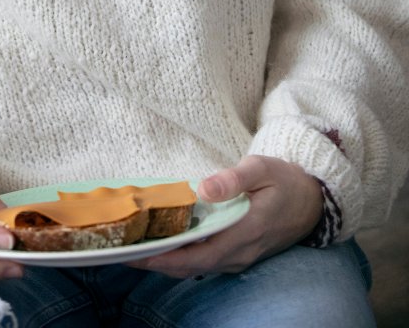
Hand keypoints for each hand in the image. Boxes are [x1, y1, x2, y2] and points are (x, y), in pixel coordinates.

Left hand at [132, 155, 322, 276]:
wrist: (315, 200)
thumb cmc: (286, 181)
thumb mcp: (262, 169)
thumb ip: (234, 179)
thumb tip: (203, 189)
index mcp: (244, 233)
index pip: (197, 257)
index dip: (164, 259)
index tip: (136, 253)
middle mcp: (239, 253)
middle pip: (190, 267)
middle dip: (156, 262)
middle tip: (122, 250)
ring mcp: (240, 257)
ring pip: (197, 267)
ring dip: (167, 261)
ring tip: (136, 246)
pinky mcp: (240, 253)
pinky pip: (206, 261)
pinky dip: (182, 256)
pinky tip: (166, 241)